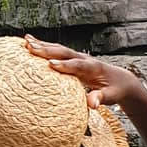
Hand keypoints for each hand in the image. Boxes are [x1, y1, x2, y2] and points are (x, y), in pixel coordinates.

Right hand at [24, 36, 146, 109]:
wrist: (121, 80)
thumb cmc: (115, 90)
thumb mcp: (111, 96)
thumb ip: (100, 98)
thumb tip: (92, 105)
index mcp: (94, 68)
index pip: (78, 65)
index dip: (65, 65)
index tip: (51, 64)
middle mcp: (85, 59)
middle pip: (64, 53)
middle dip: (48, 50)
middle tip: (31, 48)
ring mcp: (78, 57)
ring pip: (59, 49)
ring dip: (42, 45)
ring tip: (26, 42)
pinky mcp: (72, 59)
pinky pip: (56, 51)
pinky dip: (43, 45)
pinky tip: (30, 42)